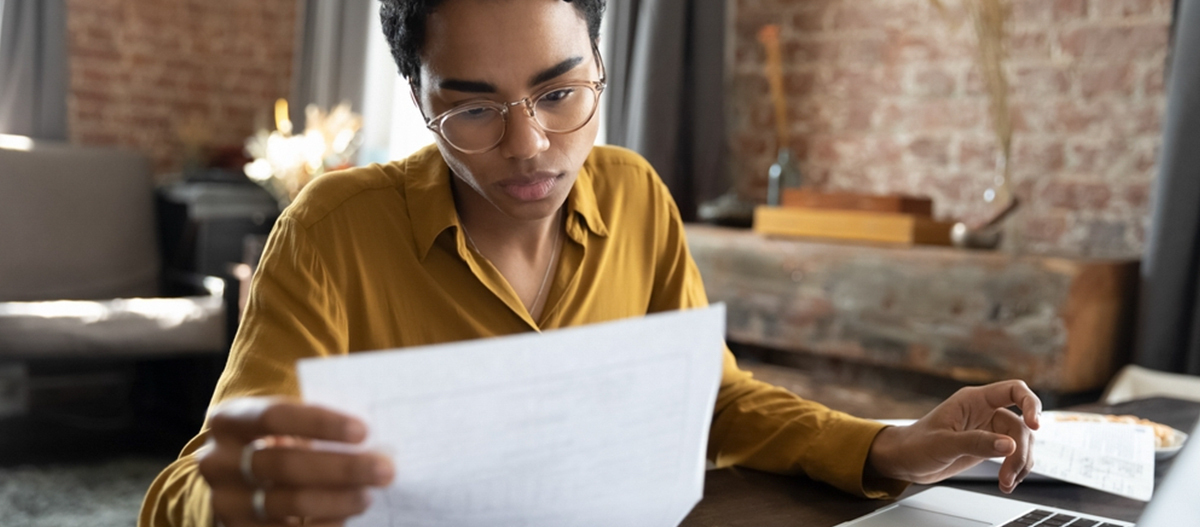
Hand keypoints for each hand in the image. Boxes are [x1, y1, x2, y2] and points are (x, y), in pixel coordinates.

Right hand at [197, 397, 393, 525]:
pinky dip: (321, 526)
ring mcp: (224, 501)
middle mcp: (217, 461)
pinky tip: (345, 518)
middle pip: (284, 464)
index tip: (363, 432)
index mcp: (229, 420)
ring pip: (286, 503)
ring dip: (336, 501)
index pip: (274, 416)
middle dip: (341, 468)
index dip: (319, 423)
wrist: (236, 479)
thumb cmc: (276, 440)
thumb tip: (374, 436)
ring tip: (367, 495)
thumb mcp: (285, 424)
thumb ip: (316, 424)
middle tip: (384, 470)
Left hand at [866, 380, 1041, 493]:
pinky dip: (1015, 469)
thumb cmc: (915, 445)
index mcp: (973, 400)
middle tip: (1009, 475)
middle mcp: (985, 412)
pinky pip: (1013, 454)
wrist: (905, 461)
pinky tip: (1008, 482)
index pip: (1013, 390)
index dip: (1030, 404)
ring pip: (1020, 442)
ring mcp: (988, 429)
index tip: (1035, 425)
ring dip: (1019, 464)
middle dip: (1020, 451)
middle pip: (1020, 425)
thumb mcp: (943, 444)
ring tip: (1006, 483)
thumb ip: (976, 443)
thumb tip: (1008, 445)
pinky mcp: (989, 446)